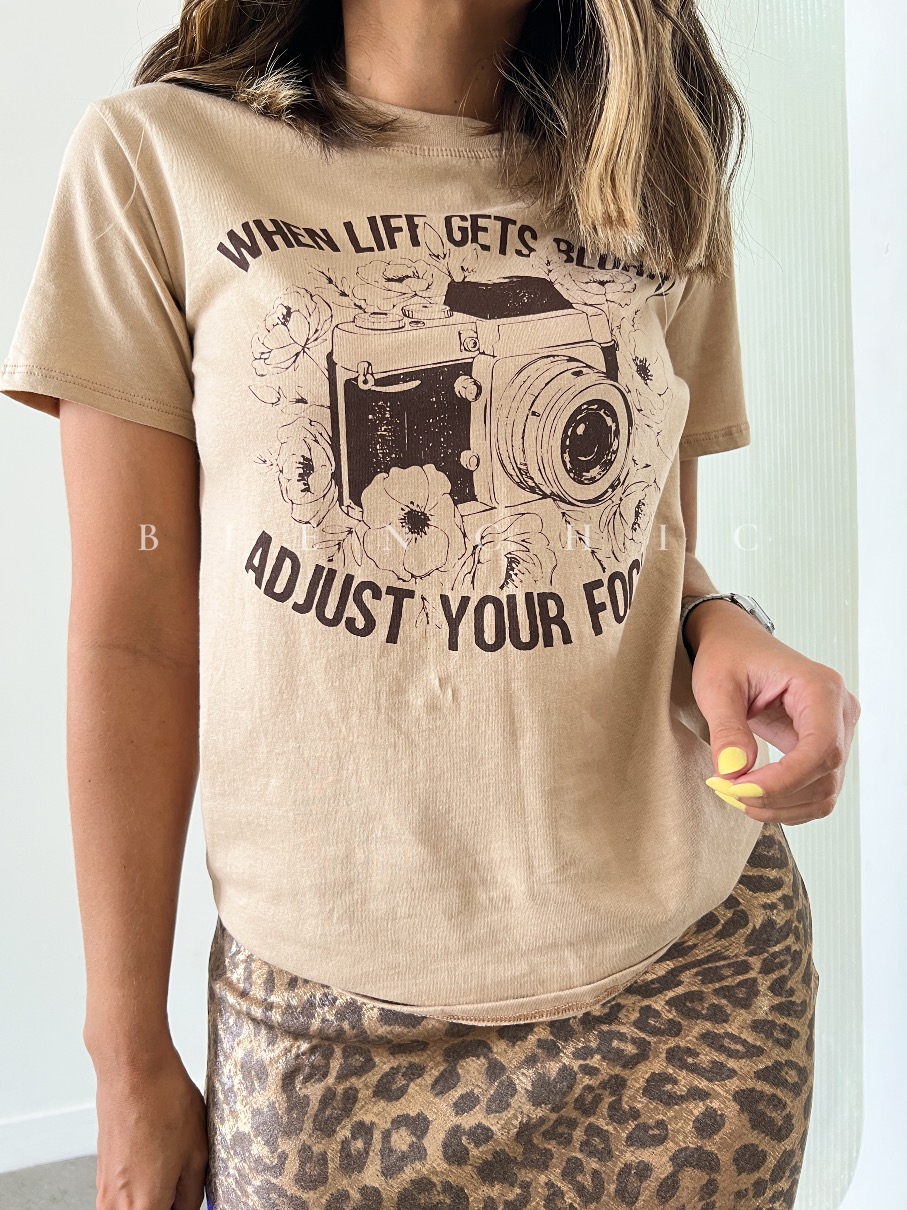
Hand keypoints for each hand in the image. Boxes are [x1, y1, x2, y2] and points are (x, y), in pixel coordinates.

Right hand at [92, 1039, 207, 1209]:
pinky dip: (139, 1187)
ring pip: (133, 1208)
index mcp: (145, 1207)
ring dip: (153, 1199)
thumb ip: (193, 1195)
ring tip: (172, 1168)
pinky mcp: (100, 1174)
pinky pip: (121, 1196)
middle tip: (183, 1187)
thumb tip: (191, 1209)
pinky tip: (156, 1158)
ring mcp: (104, 1191)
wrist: (133, 1070)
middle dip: (167, 1205)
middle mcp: (117, 1206)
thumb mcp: (197, 1153)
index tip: (187, 1199)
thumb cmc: (164, 1103)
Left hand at [686, 600, 860, 824]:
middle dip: (776, 795)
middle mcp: (839, 711)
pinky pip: (816, 791)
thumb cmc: (728, 656)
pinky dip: (785, 803)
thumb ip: (726, 729)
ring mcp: (837, 732)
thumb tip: (735, 773)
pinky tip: (752, 794)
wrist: (735, 645)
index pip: (822, 749)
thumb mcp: (716, 687)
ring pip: (824, 792)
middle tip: (727, 790)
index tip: (740, 787)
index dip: (785, 779)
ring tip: (735, 793)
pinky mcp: (824, 749)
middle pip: (826, 776)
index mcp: (819, 687)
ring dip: (779, 805)